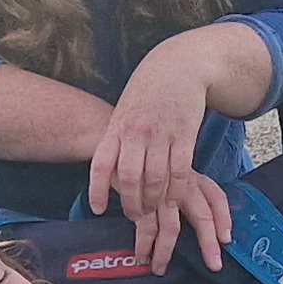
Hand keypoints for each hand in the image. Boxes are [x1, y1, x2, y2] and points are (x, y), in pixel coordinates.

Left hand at [87, 40, 224, 269]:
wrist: (178, 66)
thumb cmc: (147, 93)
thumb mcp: (124, 112)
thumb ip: (117, 139)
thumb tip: (109, 170)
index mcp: (117, 127)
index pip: (101, 164)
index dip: (98, 190)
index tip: (98, 209)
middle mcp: (136, 132)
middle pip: (130, 178)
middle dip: (132, 204)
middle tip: (135, 217)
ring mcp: (161, 135)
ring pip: (155, 180)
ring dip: (154, 202)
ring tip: (154, 211)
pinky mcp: (185, 137)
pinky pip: (180, 172)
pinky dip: (176, 191)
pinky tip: (174, 199)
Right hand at [122, 169, 232, 278]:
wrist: (114, 145)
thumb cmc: (143, 163)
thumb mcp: (167, 171)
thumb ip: (179, 190)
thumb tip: (194, 221)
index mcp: (190, 177)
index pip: (215, 197)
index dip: (224, 218)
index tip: (227, 238)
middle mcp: (180, 183)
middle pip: (201, 216)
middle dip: (208, 243)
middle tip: (213, 264)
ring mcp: (160, 191)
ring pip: (171, 227)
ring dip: (165, 252)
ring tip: (159, 268)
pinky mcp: (138, 196)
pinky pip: (144, 225)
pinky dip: (143, 244)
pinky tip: (141, 255)